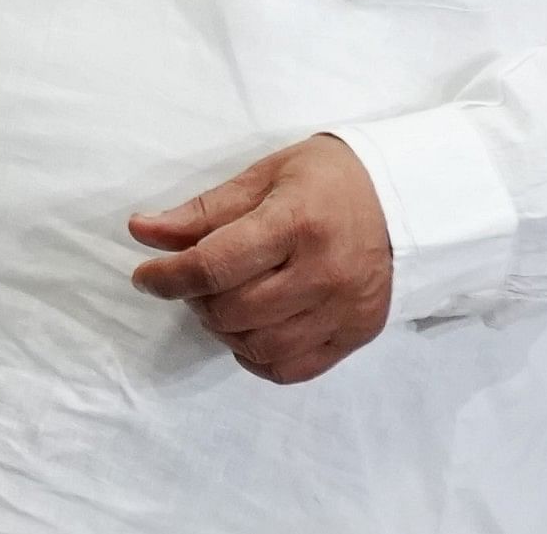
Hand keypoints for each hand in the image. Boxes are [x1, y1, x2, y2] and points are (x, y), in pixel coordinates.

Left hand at [124, 135, 394, 383]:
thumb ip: (202, 211)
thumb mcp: (262, 177)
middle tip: (195, 278)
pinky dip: (257, 356)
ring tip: (224, 299)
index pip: (214, 266)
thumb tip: (141, 231)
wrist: (405, 197)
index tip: (145, 277)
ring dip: (223, 329)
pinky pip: (291, 368)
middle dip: (196, 299)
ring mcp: (344, 310)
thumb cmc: (327, 179)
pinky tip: (251, 328)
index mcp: (296, 223)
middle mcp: (324, 273)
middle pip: (232, 310)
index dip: (168, 277)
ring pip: (257, 345)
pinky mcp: (357, 335)